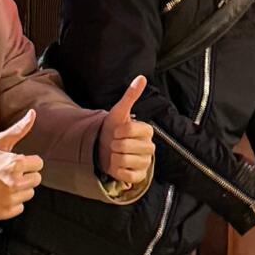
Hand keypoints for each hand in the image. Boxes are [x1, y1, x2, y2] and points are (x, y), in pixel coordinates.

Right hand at [0, 109, 42, 220]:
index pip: (38, 164)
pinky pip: (19, 207)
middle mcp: (15, 182)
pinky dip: (12, 203)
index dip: (28, 162)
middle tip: (8, 174)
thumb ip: (19, 129)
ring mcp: (10, 199)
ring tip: (2, 185)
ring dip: (19, 190)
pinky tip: (0, 196)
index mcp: (16, 164)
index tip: (16, 163)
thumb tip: (33, 113)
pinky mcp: (5, 211)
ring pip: (28, 194)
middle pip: (36, 179)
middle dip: (25, 176)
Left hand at [99, 74, 155, 191]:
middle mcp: (150, 147)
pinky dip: (117, 171)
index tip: (116, 131)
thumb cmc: (112, 129)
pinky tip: (118, 165)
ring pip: (125, 161)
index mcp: (148, 131)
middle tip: (115, 144)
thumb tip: (141, 77)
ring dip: (114, 158)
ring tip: (116, 154)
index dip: (118, 131)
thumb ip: (131, 95)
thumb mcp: (119, 111)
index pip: (130, 130)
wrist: (104, 149)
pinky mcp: (139, 177)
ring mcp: (146, 163)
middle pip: (126, 146)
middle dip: (114, 145)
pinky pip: (126, 175)